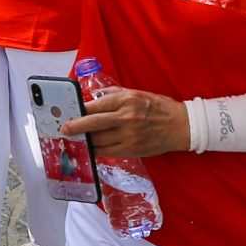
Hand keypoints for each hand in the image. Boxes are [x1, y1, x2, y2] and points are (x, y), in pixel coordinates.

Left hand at [64, 87, 190, 157]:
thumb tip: (94, 100)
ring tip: (76, 140)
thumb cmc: (158, 107)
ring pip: (99, 140)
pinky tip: (91, 149)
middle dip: (76, 127)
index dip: (80, 111)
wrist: (181, 126)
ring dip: (85, 141)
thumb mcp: (136, 93)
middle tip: (65, 130)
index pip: (96, 105)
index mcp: (126, 100)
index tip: (70, 113)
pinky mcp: (132, 149)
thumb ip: (114, 95)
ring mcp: (129, 135)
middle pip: (93, 123)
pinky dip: (97, 151)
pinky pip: (108, 152)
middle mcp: (126, 117)